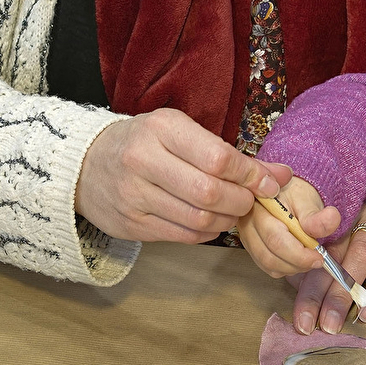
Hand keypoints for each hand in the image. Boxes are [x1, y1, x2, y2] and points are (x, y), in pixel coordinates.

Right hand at [75, 107, 290, 242]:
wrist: (85, 165)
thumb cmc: (143, 143)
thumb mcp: (180, 133)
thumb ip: (228, 153)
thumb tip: (280, 174)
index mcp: (160, 128)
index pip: (217, 158)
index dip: (250, 174)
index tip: (268, 182)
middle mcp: (143, 160)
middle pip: (209, 192)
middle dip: (241, 201)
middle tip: (249, 199)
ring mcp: (133, 195)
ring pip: (198, 219)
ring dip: (226, 220)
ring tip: (231, 210)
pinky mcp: (130, 224)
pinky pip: (183, 236)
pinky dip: (206, 232)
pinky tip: (209, 221)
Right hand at [237, 175, 339, 276]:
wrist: (285, 193)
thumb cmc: (293, 193)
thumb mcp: (307, 199)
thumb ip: (316, 213)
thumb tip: (331, 219)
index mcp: (258, 208)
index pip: (275, 239)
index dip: (299, 254)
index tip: (319, 256)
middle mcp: (247, 225)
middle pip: (270, 256)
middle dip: (298, 263)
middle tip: (318, 259)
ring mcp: (247, 239)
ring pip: (269, 265)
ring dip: (293, 267)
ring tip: (308, 256)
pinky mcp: (252, 249)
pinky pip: (268, 267)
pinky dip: (286, 267)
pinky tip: (297, 257)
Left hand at [290, 202, 365, 333]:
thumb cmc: (339, 247)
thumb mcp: (319, 260)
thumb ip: (309, 278)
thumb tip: (302, 316)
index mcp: (341, 222)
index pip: (325, 256)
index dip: (312, 291)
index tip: (304, 322)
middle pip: (361, 251)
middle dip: (343, 292)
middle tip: (331, 323)